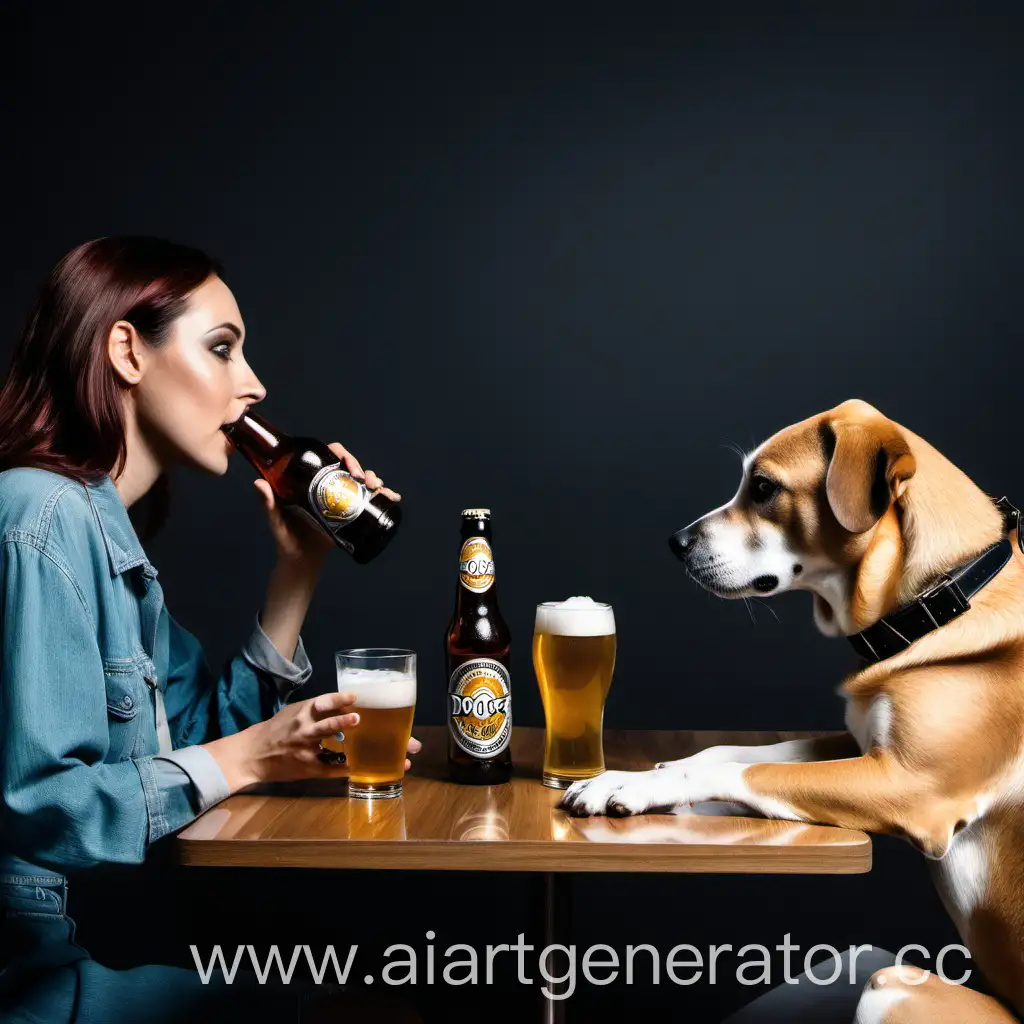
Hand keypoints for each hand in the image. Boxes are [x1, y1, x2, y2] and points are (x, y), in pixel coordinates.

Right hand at [206, 691, 359, 789]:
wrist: (253, 754)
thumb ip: (313, 710)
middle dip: (343, 721)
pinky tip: (351, 767)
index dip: (339, 699)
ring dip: (343, 746)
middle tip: (357, 718)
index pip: (323, 702)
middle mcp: (304, 729)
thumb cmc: (276, 730)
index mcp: (301, 713)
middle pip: (327, 724)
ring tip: (358, 747)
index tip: (354, 697)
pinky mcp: (307, 767)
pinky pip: (328, 768)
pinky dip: (341, 768)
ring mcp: (305, 749)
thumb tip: (341, 706)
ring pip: (328, 746)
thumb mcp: (292, 713)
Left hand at [254, 442, 401, 567]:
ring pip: (362, 479)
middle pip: (349, 466)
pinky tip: (392, 497)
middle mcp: (327, 485)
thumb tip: (259, 483)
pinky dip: (384, 495)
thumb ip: (267, 503)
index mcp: (310, 480)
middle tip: (366, 479)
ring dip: (375, 479)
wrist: (302, 562)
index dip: (343, 455)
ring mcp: (341, 498)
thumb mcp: (276, 520)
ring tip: (379, 488)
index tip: (349, 466)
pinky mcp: (351, 512)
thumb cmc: (286, 540)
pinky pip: (369, 499)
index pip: (329, 456)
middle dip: (362, 468)